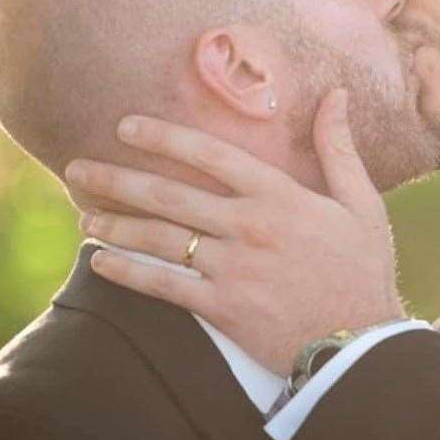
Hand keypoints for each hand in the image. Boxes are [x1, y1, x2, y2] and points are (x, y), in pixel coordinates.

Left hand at [63, 89, 403, 373]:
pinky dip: (127, 273)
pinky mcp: (222, 309)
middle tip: (76, 167)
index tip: (125, 125)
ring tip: (82, 215)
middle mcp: (249, 227)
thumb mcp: (361, 204)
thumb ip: (339, 148)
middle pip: (169, 194)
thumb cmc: (363, 270)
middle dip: (116, 178)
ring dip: (114, 224)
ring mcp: (233, 269)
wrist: (361, 344)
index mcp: (279, 196)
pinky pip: (163, 286)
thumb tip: (336, 95)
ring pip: (159, 239)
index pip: (209, 154)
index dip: (163, 136)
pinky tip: (99, 262)